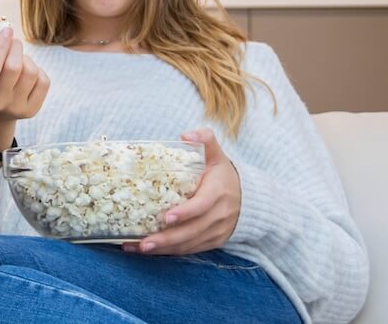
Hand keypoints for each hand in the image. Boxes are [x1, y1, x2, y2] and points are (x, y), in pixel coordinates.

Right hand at [0, 23, 48, 123]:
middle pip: (14, 68)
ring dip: (26, 58)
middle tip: (14, 40)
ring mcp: (15, 108)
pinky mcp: (31, 111)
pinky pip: (43, 81)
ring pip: (31, 72)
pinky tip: (27, 72)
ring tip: (19, 59)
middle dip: (16, 46)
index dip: (1, 45)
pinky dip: (38, 69)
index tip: (5, 30)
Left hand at [126, 129, 241, 255]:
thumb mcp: (217, 155)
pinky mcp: (212, 242)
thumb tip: (186, 135)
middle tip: (144, 243)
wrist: (247, 198)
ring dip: (165, 249)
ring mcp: (216, 231)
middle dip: (167, 238)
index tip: (166, 217)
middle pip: (192, 231)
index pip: (201, 205)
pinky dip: (170, 252)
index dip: (185, 213)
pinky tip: (149, 251)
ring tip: (140, 248)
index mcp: (218, 192)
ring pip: (189, 244)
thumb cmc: (223, 174)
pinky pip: (190, 250)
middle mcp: (218, 215)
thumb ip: (205, 140)